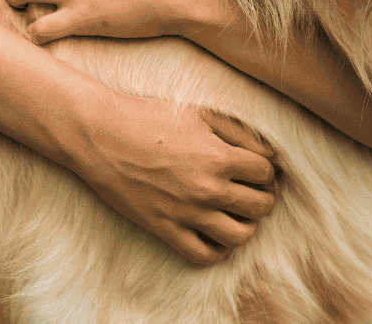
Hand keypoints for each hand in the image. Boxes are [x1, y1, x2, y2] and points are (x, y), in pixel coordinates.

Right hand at [62, 90, 277, 264]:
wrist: (101, 136)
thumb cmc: (150, 118)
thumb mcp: (200, 114)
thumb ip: (239, 133)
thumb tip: (270, 154)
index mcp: (219, 157)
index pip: (266, 173)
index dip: (265, 170)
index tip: (255, 169)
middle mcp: (207, 189)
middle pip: (260, 206)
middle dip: (262, 197)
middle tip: (251, 191)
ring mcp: (186, 213)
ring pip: (239, 236)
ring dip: (246, 226)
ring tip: (237, 215)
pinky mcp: (164, 229)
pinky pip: (203, 255)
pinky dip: (217, 251)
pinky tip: (215, 236)